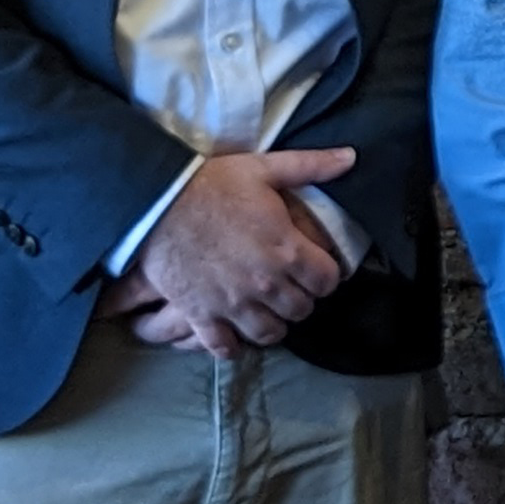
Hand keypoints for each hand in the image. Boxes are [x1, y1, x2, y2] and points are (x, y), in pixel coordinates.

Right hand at [118, 148, 353, 356]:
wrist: (153, 204)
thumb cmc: (209, 185)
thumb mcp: (263, 168)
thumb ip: (310, 166)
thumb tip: (351, 156)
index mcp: (287, 251)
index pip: (328, 280)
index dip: (326, 275)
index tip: (316, 269)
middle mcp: (265, 284)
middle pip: (302, 310)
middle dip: (301, 298)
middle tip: (291, 287)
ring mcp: (233, 303)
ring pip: (270, 333)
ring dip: (273, 323)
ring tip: (267, 310)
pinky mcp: (201, 315)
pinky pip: (224, 347)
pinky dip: (232, 346)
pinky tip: (234, 333)